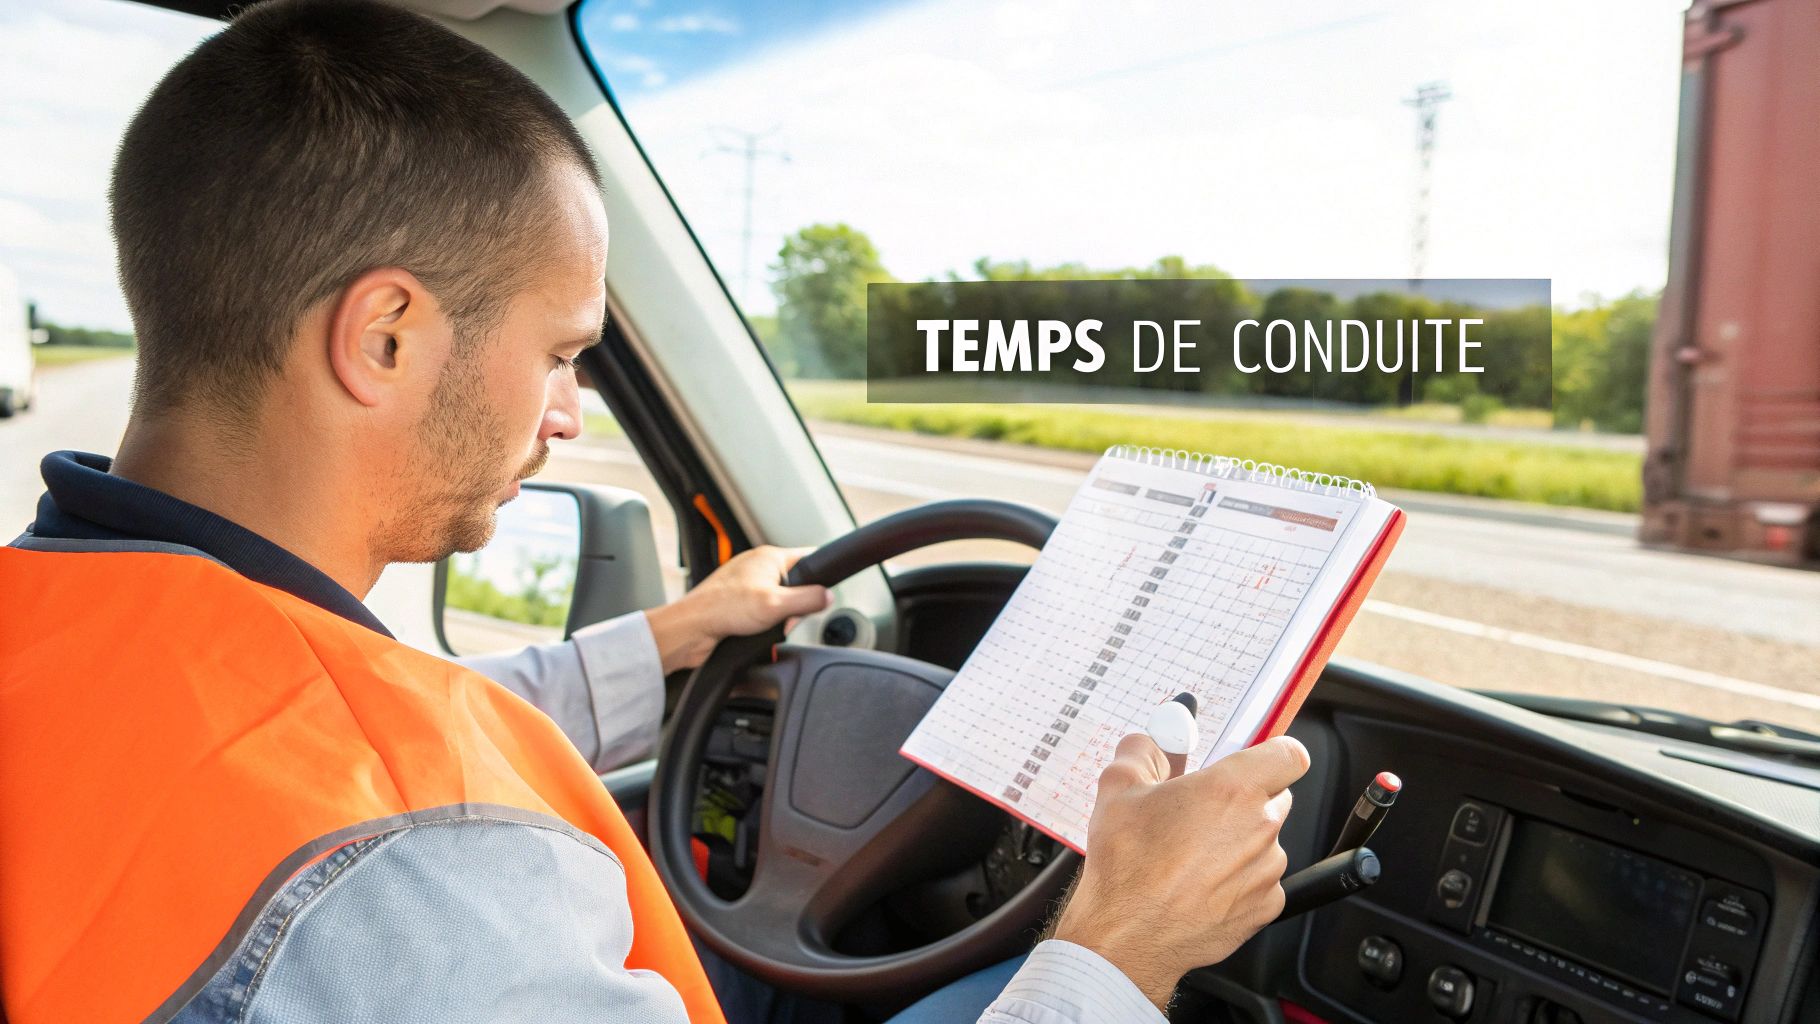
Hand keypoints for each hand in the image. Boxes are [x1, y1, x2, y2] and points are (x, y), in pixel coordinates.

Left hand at [643, 546, 831, 672]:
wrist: (692, 630)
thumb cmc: (723, 608)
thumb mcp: (777, 605)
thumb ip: (808, 599)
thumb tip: (829, 596)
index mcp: (769, 556)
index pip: (809, 557)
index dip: (820, 577)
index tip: (820, 595)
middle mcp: (758, 567)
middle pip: (797, 585)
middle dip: (796, 607)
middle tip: (784, 619)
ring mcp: (747, 585)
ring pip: (781, 602)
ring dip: (779, 618)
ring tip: (765, 626)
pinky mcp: (739, 603)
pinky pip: (764, 613)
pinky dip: (765, 624)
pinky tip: (755, 631)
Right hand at [1052, 733, 1309, 1008]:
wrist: (1128, 933)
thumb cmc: (1127, 866)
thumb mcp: (1118, 788)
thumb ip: (1142, 751)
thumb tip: (1150, 743)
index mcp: (1232, 788)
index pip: (1289, 755)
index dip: (1273, 754)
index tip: (1254, 760)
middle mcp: (1260, 826)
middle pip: (1275, 796)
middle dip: (1245, 799)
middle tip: (1203, 810)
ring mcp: (1267, 869)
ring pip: (1266, 841)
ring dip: (1239, 841)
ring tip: (1193, 855)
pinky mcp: (1266, 905)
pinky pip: (1261, 880)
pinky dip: (1239, 879)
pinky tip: (1202, 884)